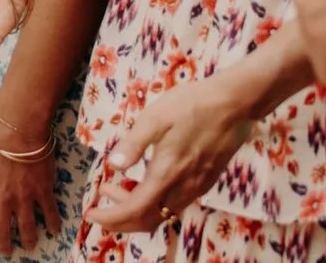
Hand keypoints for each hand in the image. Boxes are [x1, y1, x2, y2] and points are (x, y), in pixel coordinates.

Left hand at [0, 122, 61, 256]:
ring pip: (27, 228)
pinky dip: (52, 223)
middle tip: (5, 251)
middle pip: (1, 232)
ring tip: (28, 246)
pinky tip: (53, 230)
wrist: (19, 126)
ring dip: (28, 240)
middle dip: (2, 245)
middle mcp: (2, 199)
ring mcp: (24, 197)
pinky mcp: (43, 191)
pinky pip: (49, 212)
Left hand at [88, 74, 256, 231]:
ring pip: (163, 214)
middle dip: (120, 220)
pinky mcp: (205, 181)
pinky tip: (141, 182)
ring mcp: (197, 187)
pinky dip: (153, 203)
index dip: (111, 218)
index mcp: (167, 173)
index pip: (135, 210)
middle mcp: (184, 187)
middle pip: (149, 220)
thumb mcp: (154, 118)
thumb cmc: (191, 106)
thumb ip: (132, 144)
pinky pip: (175, 204)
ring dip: (135, 209)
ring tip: (113, 187)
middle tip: (98, 204)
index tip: (90, 214)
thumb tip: (112, 166)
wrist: (234, 104)